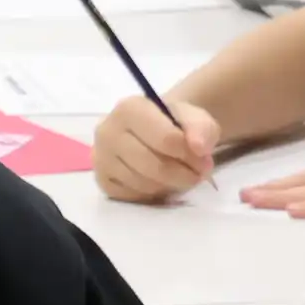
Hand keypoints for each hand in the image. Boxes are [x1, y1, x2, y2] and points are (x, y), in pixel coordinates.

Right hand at [95, 94, 219, 202]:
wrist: (154, 130)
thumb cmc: (173, 123)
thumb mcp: (194, 118)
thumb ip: (201, 128)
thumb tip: (199, 148)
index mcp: (129, 108)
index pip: (166, 139)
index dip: (190, 153)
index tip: (203, 157)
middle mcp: (107, 131)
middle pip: (154, 166)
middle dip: (183, 174)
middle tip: (198, 173)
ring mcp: (100, 157)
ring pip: (144, 184)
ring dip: (170, 185)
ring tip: (180, 175)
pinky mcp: (102, 180)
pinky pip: (133, 196)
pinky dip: (152, 193)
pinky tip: (159, 180)